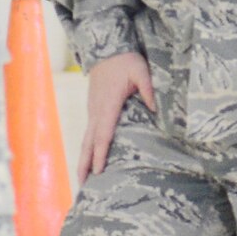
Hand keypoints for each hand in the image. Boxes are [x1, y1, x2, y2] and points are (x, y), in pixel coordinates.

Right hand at [79, 50, 155, 182]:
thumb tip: (155, 109)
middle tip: (82, 186)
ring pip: (86, 140)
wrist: (105, 49)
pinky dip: (87, 149)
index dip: (101, 154)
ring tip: (82, 180)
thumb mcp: (141, 71)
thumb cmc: (125, 60)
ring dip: (83, 160)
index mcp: (108, 105)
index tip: (98, 171)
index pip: (103, 134)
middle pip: (89, 143)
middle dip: (84, 165)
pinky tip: (89, 160)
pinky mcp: (93, 110)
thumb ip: (148, 89)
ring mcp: (92, 111)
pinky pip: (89, 134)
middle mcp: (96, 111)